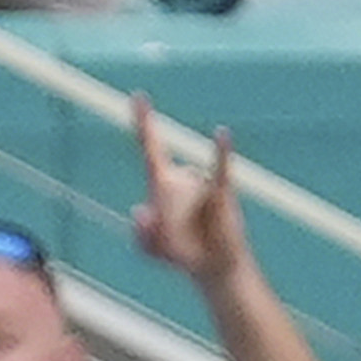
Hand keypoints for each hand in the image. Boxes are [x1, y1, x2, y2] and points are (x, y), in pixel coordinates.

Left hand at [129, 95, 249, 289]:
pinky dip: (220, 152)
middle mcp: (181, 177)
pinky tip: (221, 134)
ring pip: (184, 191)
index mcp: (160, 184)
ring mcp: (202, 183)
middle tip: (170, 240)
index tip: (138, 95)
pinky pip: (220, 169)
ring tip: (189, 241)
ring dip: (183, 222)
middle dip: (161, 216)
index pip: (149, 146)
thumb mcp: (150, 249)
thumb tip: (139, 210)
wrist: (213, 266)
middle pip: (162, 180)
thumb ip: (139, 234)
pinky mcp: (221, 192)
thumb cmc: (181, 252)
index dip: (144, 122)